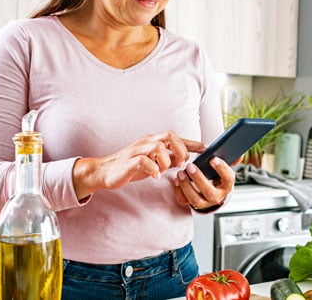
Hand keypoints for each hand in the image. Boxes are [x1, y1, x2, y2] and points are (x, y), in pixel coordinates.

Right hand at [72, 132, 204, 198]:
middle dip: (180, 150)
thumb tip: (185, 159)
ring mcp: (138, 150)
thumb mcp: (153, 161)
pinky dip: (154, 169)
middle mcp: (147, 142)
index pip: (176, 137)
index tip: (206, 148)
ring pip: (159, 147)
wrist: (105, 172)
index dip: (192, 142)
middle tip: (180, 164)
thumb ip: (168, 159)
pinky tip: (155, 176)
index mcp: (153, 141)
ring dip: (166, 161)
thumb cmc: (130, 166)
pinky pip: (145, 161)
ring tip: (164, 171)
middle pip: (170, 136)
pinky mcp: (130, 161)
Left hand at [173, 156, 235, 210]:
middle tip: (190, 166)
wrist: (210, 190)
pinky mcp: (193, 204)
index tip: (213, 159)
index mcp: (227, 185)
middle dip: (199, 179)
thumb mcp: (224, 169)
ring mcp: (205, 203)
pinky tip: (177, 180)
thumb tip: (240, 155)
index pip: (228, 178)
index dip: (222, 169)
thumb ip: (231, 160)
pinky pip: (185, 201)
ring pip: (195, 200)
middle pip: (210, 192)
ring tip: (181, 173)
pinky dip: (179, 191)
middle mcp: (217, 196)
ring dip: (186, 186)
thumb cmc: (216, 176)